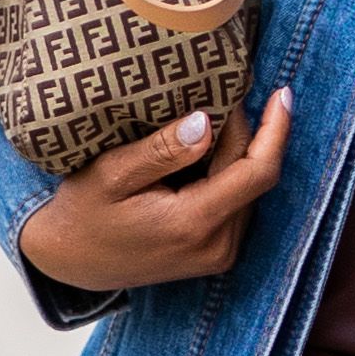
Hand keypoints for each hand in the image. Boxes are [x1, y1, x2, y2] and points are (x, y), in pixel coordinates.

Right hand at [16, 89, 291, 294]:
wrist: (72, 264)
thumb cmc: (84, 213)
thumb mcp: (110, 174)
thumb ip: (162, 150)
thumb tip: (205, 121)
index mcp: (194, 223)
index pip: (257, 172)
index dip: (275, 130)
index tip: (282, 94)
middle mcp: (217, 245)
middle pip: (252, 176)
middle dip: (244, 132)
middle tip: (220, 91)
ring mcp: (219, 255)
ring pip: (248, 189)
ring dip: (236, 152)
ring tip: (208, 118)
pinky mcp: (216, 255)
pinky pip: (237, 203)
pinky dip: (227, 173)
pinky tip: (203, 152)